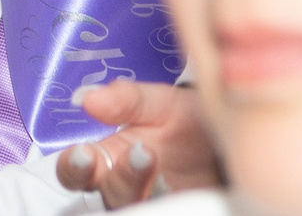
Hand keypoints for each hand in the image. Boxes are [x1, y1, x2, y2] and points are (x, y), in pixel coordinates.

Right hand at [52, 83, 221, 208]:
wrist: (228, 146)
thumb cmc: (188, 123)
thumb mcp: (160, 102)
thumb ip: (126, 99)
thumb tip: (86, 97)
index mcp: (109, 156)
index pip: (75, 169)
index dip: (73, 165)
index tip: (85, 152)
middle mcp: (122, 185)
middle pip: (104, 194)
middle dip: (118, 178)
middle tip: (141, 153)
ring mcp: (147, 204)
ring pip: (130, 206)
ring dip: (143, 187)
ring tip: (162, 160)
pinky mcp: (171, 211)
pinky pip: (162, 212)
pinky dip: (168, 201)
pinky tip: (180, 186)